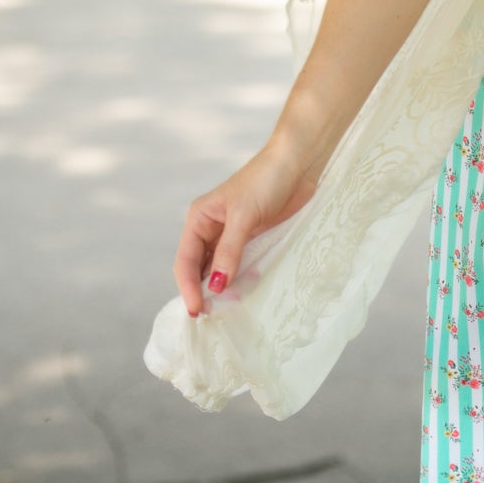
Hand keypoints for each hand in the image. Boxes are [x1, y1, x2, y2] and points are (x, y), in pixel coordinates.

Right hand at [173, 143, 316, 317]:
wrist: (297, 165)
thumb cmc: (266, 181)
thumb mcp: (244, 216)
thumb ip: (229, 251)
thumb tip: (215, 285)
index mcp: (199, 219)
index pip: (185, 260)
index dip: (187, 287)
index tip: (196, 310)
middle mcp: (211, 229)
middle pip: (199, 268)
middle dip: (203, 291)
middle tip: (210, 317)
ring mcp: (233, 236)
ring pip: (220, 269)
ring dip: (222, 289)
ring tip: (226, 311)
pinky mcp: (254, 239)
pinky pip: (241, 265)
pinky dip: (240, 280)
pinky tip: (244, 293)